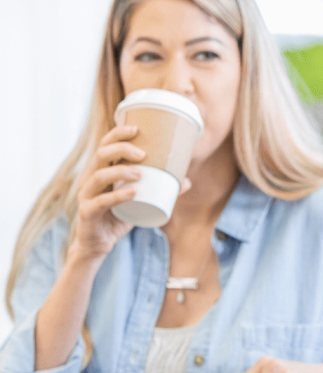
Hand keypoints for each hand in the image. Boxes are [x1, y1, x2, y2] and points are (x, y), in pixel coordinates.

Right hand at [71, 124, 190, 261]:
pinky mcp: (87, 212)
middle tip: (143, 153)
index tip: (137, 128)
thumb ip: (161, 191)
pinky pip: (100, 202)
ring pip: (99, 176)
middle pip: (101, 155)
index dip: (118, 134)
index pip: (105, 145)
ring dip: (121, 171)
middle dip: (121, 148)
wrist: (98, 244)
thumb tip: (186, 181)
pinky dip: (118, 196)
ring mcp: (86, 195)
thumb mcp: (140, 201)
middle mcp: (90, 179)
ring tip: (141, 173)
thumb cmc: (118, 217)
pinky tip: (133, 193)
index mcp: (101, 171)